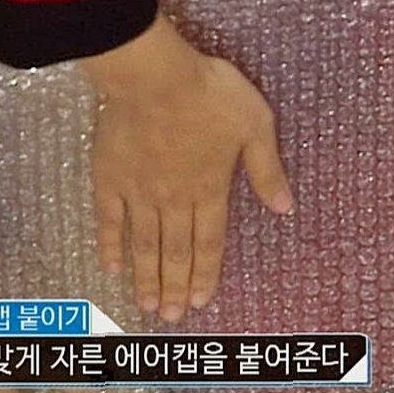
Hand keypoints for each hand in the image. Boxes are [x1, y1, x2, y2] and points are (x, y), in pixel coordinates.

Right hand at [80, 15, 292, 321]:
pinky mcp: (110, 177)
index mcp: (210, 189)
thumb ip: (266, 169)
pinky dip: (110, 245)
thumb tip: (285, 207)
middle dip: (175, 286)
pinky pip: (109, 219)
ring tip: (146, 304)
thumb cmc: (209, 94)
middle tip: (171, 316)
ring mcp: (139, 192)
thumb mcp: (255, 125)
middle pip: (175, 252)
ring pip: (144, 244)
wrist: (155, 76)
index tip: (201, 302)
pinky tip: (110, 266)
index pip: (209, 243)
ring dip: (146, 277)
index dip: (205, 275)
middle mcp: (174, 199)